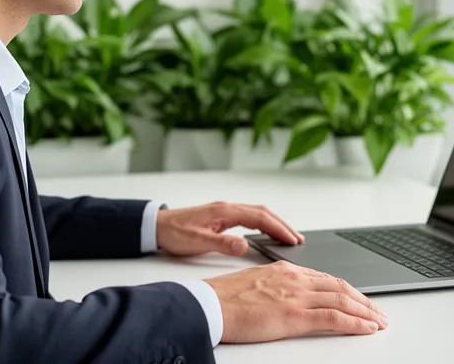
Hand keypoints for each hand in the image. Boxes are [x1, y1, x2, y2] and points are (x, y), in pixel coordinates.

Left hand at [155, 201, 303, 256]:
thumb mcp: (198, 242)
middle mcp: (228, 208)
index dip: (278, 228)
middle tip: (298, 239)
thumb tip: (246, 246)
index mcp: (225, 211)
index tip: (292, 240)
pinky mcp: (222, 216)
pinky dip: (263, 224)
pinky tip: (267, 233)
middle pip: (263, 212)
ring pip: (257, 213)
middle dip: (282, 225)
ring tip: (288, 237)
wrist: (156, 226)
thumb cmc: (174, 233)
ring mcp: (225, 211)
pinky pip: (249, 217)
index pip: (259, 218)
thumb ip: (222, 244)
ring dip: (274, 223)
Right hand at [204, 260, 388, 342]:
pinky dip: (356, 322)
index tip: (357, 298)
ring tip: (380, 320)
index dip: (345, 289)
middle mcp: (295, 279)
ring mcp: (297, 296)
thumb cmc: (223, 298)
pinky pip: (335, 317)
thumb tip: (282, 296)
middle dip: (363, 300)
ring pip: (343, 300)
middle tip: (378, 311)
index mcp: (285, 270)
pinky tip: (368, 327)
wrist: (209, 304)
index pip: (325, 278)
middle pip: (340, 287)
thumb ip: (274, 287)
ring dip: (366, 311)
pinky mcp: (295, 315)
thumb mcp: (254, 283)